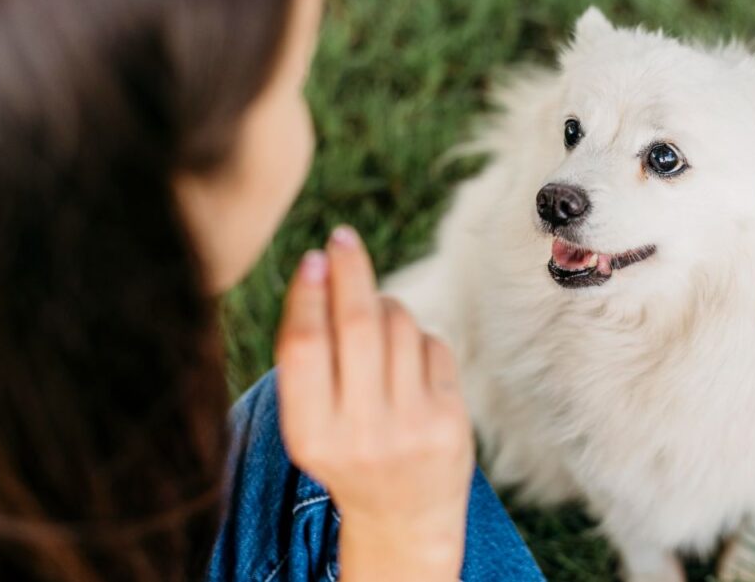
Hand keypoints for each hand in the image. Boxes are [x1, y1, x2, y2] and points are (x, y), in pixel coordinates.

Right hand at [275, 225, 473, 581]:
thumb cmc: (347, 451)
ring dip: (386, 305)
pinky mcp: (450, 420)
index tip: (312, 259)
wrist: (402, 515)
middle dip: (350, 271)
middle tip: (342, 240)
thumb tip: (319, 269)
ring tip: (375, 317)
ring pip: (399, 328)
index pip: (305, 347)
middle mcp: (360, 433)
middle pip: (358, 325)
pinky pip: (432, 345)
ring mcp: (410, 427)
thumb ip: (308, 362)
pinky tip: (407, 360)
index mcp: (310, 434)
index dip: (307, 295)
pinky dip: (417, 338)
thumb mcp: (312, 423)